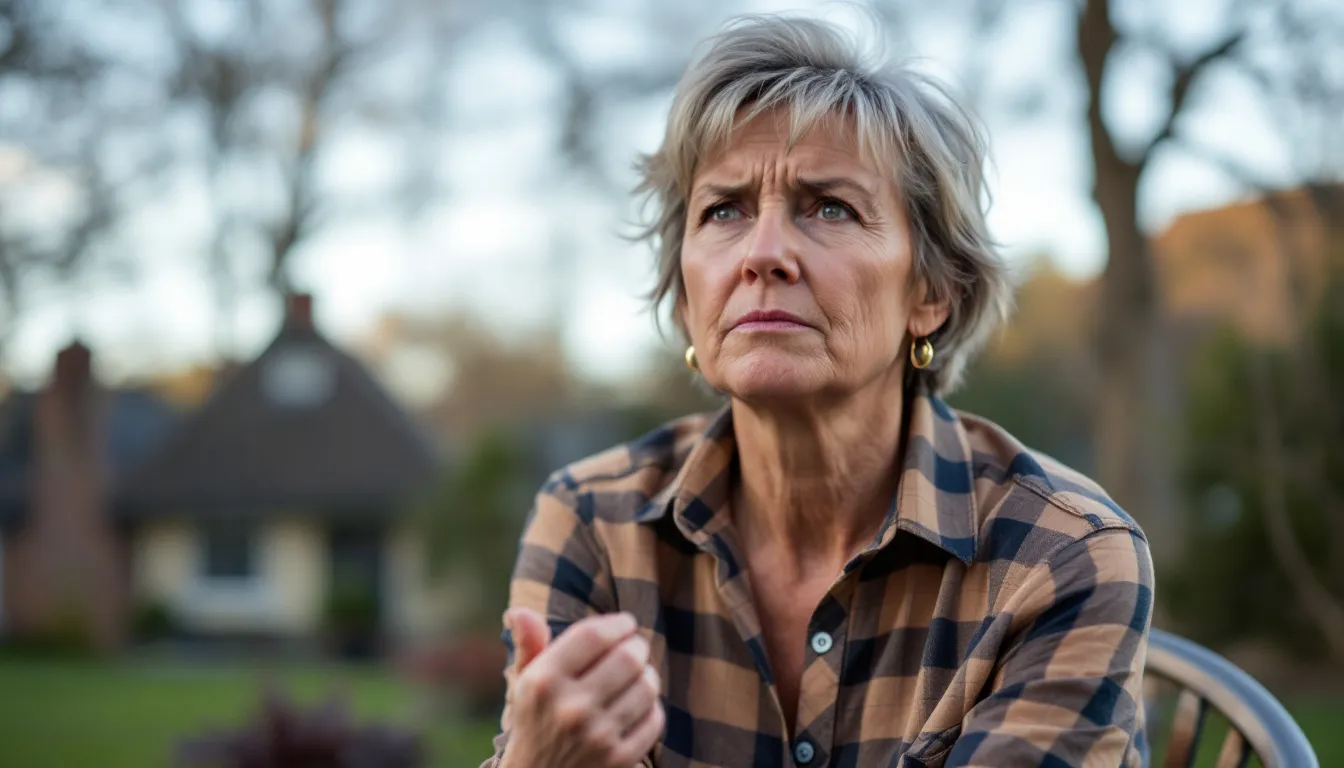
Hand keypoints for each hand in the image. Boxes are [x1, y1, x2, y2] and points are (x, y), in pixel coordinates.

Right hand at [501, 608, 663, 767]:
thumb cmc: (536, 719)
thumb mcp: (524, 683)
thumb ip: (528, 645)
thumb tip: (518, 611)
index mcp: (543, 682)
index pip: (593, 636)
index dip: (617, 624)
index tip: (626, 623)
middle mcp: (569, 708)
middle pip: (628, 657)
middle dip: (637, 647)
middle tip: (635, 649)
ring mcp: (597, 736)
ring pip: (647, 686)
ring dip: (648, 676)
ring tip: (638, 676)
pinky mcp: (619, 759)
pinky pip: (654, 718)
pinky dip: (651, 708)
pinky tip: (638, 706)